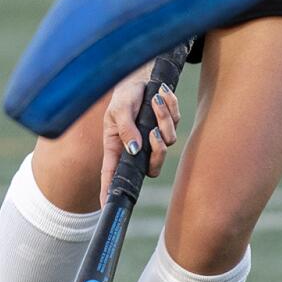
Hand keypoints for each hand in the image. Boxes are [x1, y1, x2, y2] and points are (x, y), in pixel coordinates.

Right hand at [101, 67, 180, 203]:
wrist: (141, 76)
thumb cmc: (124, 94)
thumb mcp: (119, 108)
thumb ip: (125, 128)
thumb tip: (134, 149)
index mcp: (117, 147)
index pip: (112, 175)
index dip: (109, 191)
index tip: (106, 206)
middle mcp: (136, 147)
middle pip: (153, 167)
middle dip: (158, 151)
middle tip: (154, 132)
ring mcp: (154, 138)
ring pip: (168, 141)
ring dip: (163, 118)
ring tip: (155, 99)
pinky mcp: (168, 125)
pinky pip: (176, 122)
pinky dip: (170, 107)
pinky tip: (162, 94)